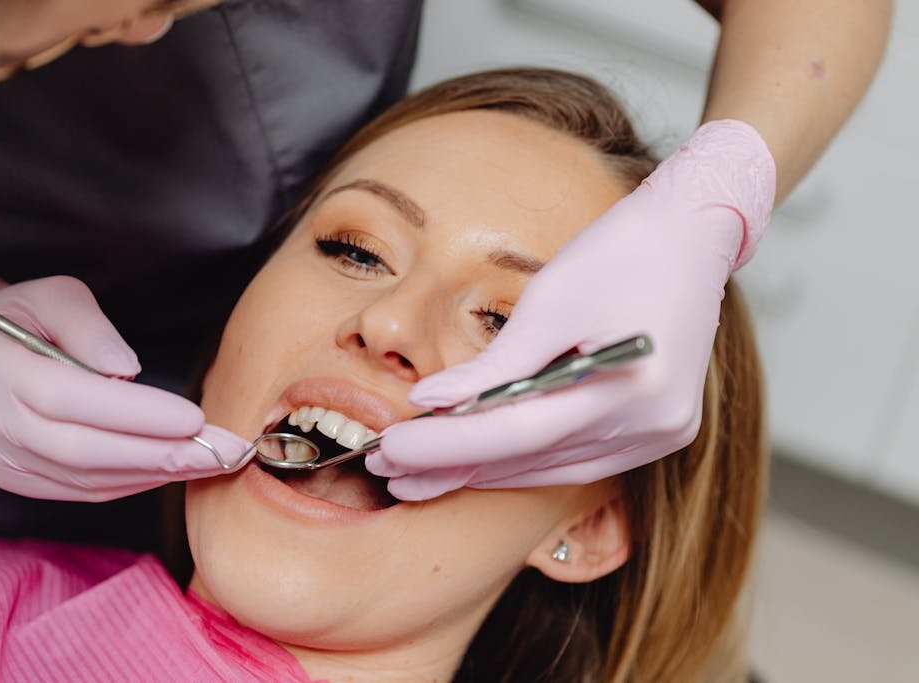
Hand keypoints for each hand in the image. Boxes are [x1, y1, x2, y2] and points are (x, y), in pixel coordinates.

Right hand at [0, 275, 252, 500]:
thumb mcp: (53, 295)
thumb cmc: (20, 316)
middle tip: (220, 453)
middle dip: (159, 455)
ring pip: (82, 479)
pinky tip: (167, 471)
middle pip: (81, 450)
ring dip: (151, 474)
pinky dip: (127, 484)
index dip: (135, 414)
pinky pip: (76, 490)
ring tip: (208, 462)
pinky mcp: (10, 478)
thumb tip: (127, 370)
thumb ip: (88, 327)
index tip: (194, 419)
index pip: (70, 398)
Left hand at [369, 120, 774, 499]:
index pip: (518, 432)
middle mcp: (652, 424)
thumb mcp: (549, 300)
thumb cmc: (622, 251)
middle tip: (389, 469)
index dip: (448, 445)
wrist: (695, 234)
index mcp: (629, 386)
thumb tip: (431, 402)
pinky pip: (579, 458)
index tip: (391, 448)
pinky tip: (481, 461)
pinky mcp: (659, 431)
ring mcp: (661, 433)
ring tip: (420, 473)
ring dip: (486, 471)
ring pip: (553, 468)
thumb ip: (494, 365)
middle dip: (455, 466)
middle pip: (532, 459)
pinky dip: (527, 458)